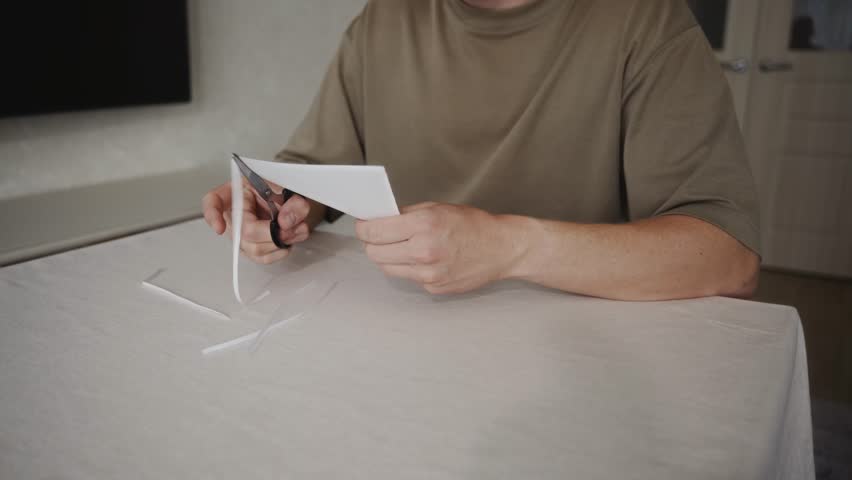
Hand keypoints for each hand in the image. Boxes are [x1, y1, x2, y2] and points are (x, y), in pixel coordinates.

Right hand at [202, 181, 311, 263]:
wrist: (294, 202)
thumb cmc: (285, 192)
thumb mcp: (292, 189)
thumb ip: (293, 202)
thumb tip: (285, 222)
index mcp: (237, 191)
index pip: (213, 201)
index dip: (212, 215)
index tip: (220, 227)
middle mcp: (236, 214)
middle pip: (243, 233)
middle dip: (271, 233)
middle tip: (288, 225)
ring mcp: (242, 234)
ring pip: (255, 249)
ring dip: (281, 242)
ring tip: (294, 228)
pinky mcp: (253, 248)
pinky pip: (264, 258)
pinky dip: (282, 250)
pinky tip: (288, 238)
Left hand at [355, 202, 524, 293]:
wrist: (502, 248)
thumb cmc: (472, 225)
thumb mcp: (438, 208)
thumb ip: (406, 214)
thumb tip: (378, 219)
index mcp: (424, 225)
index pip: (374, 231)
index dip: (363, 228)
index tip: (363, 225)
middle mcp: (424, 251)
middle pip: (374, 253)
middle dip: (373, 243)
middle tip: (379, 235)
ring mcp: (428, 273)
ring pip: (387, 268)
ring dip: (388, 257)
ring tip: (401, 246)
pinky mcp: (433, 288)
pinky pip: (408, 277)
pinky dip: (409, 268)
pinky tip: (424, 258)